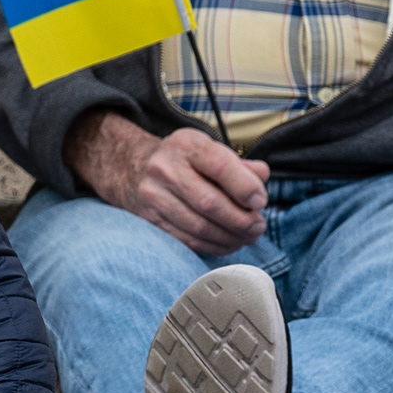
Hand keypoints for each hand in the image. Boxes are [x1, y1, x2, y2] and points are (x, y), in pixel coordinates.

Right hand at [68, 110, 267, 251]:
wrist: (130, 168)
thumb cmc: (181, 160)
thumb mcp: (206, 148)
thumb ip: (238, 163)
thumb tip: (262, 178)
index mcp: (185, 145)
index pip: (219, 165)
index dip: (245, 187)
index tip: (260, 201)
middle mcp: (165, 169)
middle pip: (209, 203)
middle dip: (241, 220)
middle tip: (258, 226)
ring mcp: (154, 197)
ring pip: (199, 227)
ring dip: (230, 237)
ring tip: (248, 236)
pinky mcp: (150, 221)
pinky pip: (187, 241)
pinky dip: (213, 246)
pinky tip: (228, 243)